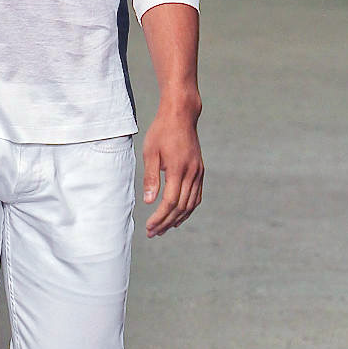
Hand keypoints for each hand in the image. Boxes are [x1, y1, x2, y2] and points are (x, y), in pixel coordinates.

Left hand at [142, 99, 202, 236]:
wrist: (181, 115)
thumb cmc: (162, 131)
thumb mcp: (150, 152)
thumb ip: (151, 178)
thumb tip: (148, 201)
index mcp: (178, 169)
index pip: (170, 202)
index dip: (159, 217)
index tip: (149, 227)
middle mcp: (192, 173)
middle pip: (180, 207)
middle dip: (166, 222)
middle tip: (153, 233)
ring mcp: (198, 172)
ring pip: (191, 204)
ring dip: (177, 219)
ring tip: (164, 229)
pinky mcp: (200, 170)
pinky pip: (196, 196)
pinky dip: (188, 209)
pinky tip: (178, 216)